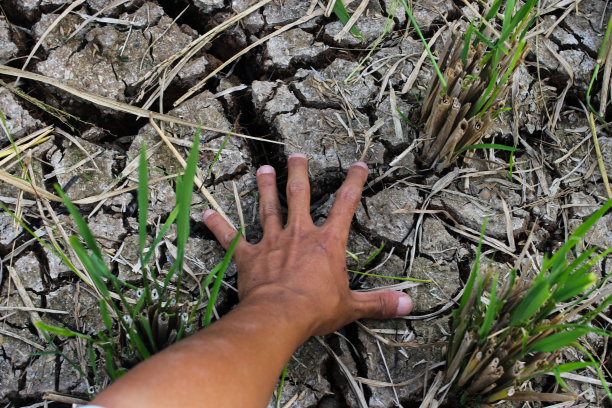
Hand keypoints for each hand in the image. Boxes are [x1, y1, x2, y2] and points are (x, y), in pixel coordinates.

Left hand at [203, 153, 411, 336]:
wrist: (279, 318)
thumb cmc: (316, 310)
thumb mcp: (352, 307)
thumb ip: (380, 303)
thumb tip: (409, 305)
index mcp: (326, 243)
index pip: (345, 206)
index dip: (354, 183)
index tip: (359, 165)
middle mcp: (299, 234)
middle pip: (299, 195)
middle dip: (298, 172)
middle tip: (296, 154)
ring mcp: (272, 242)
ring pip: (268, 207)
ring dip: (264, 187)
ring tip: (262, 169)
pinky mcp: (249, 256)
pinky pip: (231, 237)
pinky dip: (218, 226)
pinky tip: (205, 213)